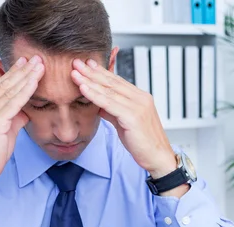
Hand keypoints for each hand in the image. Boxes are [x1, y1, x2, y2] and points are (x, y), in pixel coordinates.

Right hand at [0, 56, 44, 203]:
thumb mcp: (6, 131)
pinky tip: (35, 82)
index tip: (26, 63)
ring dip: (27, 76)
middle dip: (22, 70)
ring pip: (10, 90)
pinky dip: (26, 91)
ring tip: (39, 65)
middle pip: (5, 84)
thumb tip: (26, 110)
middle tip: (35, 58)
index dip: (14, 73)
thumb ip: (14, 118)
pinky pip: (13, 102)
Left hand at [70, 58, 177, 179]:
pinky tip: (83, 88)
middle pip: (112, 82)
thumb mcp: (125, 123)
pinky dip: (94, 95)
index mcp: (141, 98)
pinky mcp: (133, 116)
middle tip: (76, 62)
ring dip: (89, 81)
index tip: (87, 63)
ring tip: (75, 73)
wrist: (158, 158)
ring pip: (109, 91)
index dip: (101, 72)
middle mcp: (141, 98)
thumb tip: (98, 105)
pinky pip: (109, 103)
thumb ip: (112, 112)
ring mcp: (138, 106)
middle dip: (92, 72)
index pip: (118, 81)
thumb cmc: (143, 143)